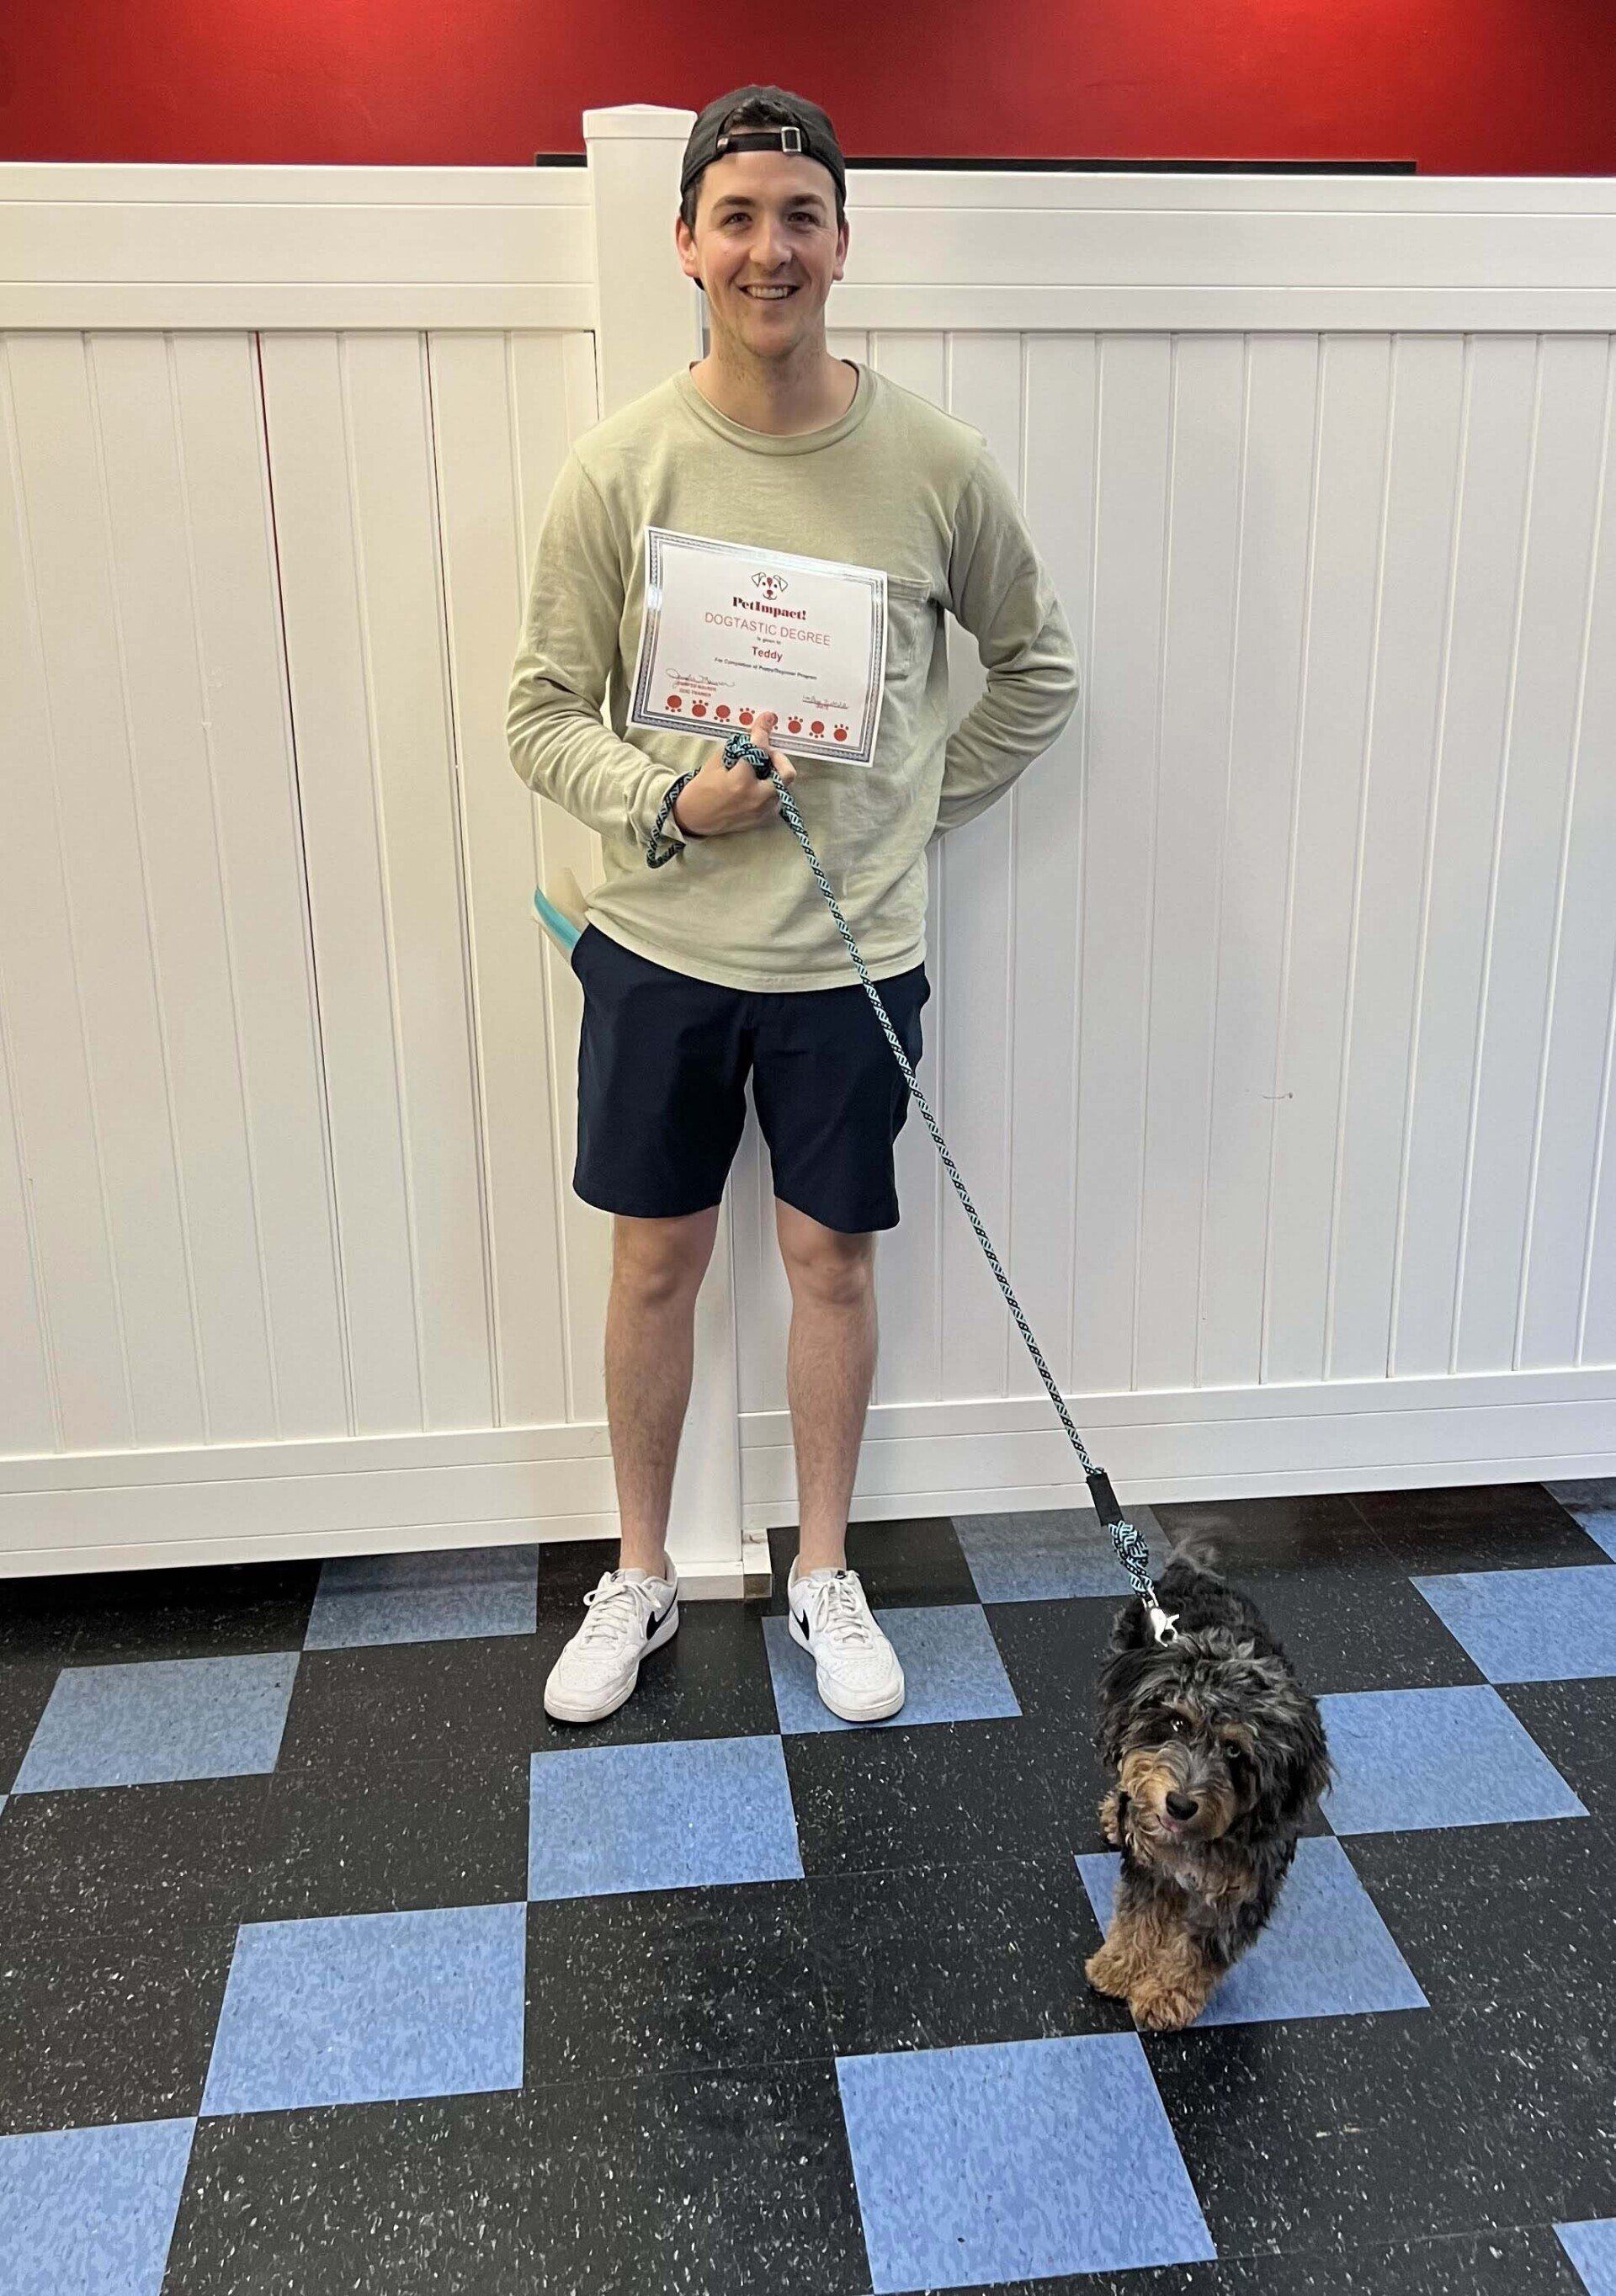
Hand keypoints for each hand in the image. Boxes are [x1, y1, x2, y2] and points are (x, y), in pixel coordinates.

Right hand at [671, 711, 797, 837]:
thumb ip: (739, 748)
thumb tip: (756, 732)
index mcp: (741, 782)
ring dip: (774, 774)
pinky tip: (756, 785)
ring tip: (758, 770)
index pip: (760, 750)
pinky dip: (770, 788)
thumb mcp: (716, 762)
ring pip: (783, 786)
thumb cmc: (702, 788)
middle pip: (787, 774)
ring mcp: (761, 811)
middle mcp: (756, 798)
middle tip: (766, 754)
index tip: (767, 719)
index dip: (763, 732)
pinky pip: (776, 799)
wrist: (694, 818)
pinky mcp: (762, 819)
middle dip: (778, 759)